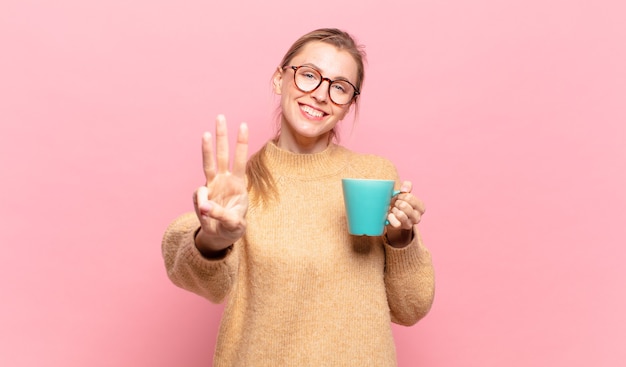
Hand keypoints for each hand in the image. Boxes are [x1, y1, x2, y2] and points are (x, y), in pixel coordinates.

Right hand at [193, 115, 248, 253]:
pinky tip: (205, 212)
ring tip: (205, 134)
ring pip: (208, 163)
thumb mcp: (233, 223)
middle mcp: (225, 180)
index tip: (243, 125)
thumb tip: (202, 205)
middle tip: (220, 116)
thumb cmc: (232, 226)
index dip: (241, 143)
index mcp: (238, 184)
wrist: (221, 236)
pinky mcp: (202, 195)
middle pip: (223, 154)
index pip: (240, 160)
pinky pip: (199, 194)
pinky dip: (202, 203)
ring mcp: (212, 186)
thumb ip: (220, 214)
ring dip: (207, 148)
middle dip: (222, 136)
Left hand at [385, 181, 424, 246]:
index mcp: (421, 207)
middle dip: (397, 202)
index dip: (401, 195)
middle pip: (404, 205)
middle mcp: (417, 217)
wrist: (393, 216)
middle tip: (396, 204)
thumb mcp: (404, 193)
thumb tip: (404, 190)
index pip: (409, 197)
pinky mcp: (400, 228)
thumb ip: (407, 186)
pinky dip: (390, 217)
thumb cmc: (400, 202)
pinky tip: (390, 215)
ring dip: (394, 210)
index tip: (399, 197)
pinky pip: (395, 223)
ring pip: (400, 214)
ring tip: (394, 209)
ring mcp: (409, 224)